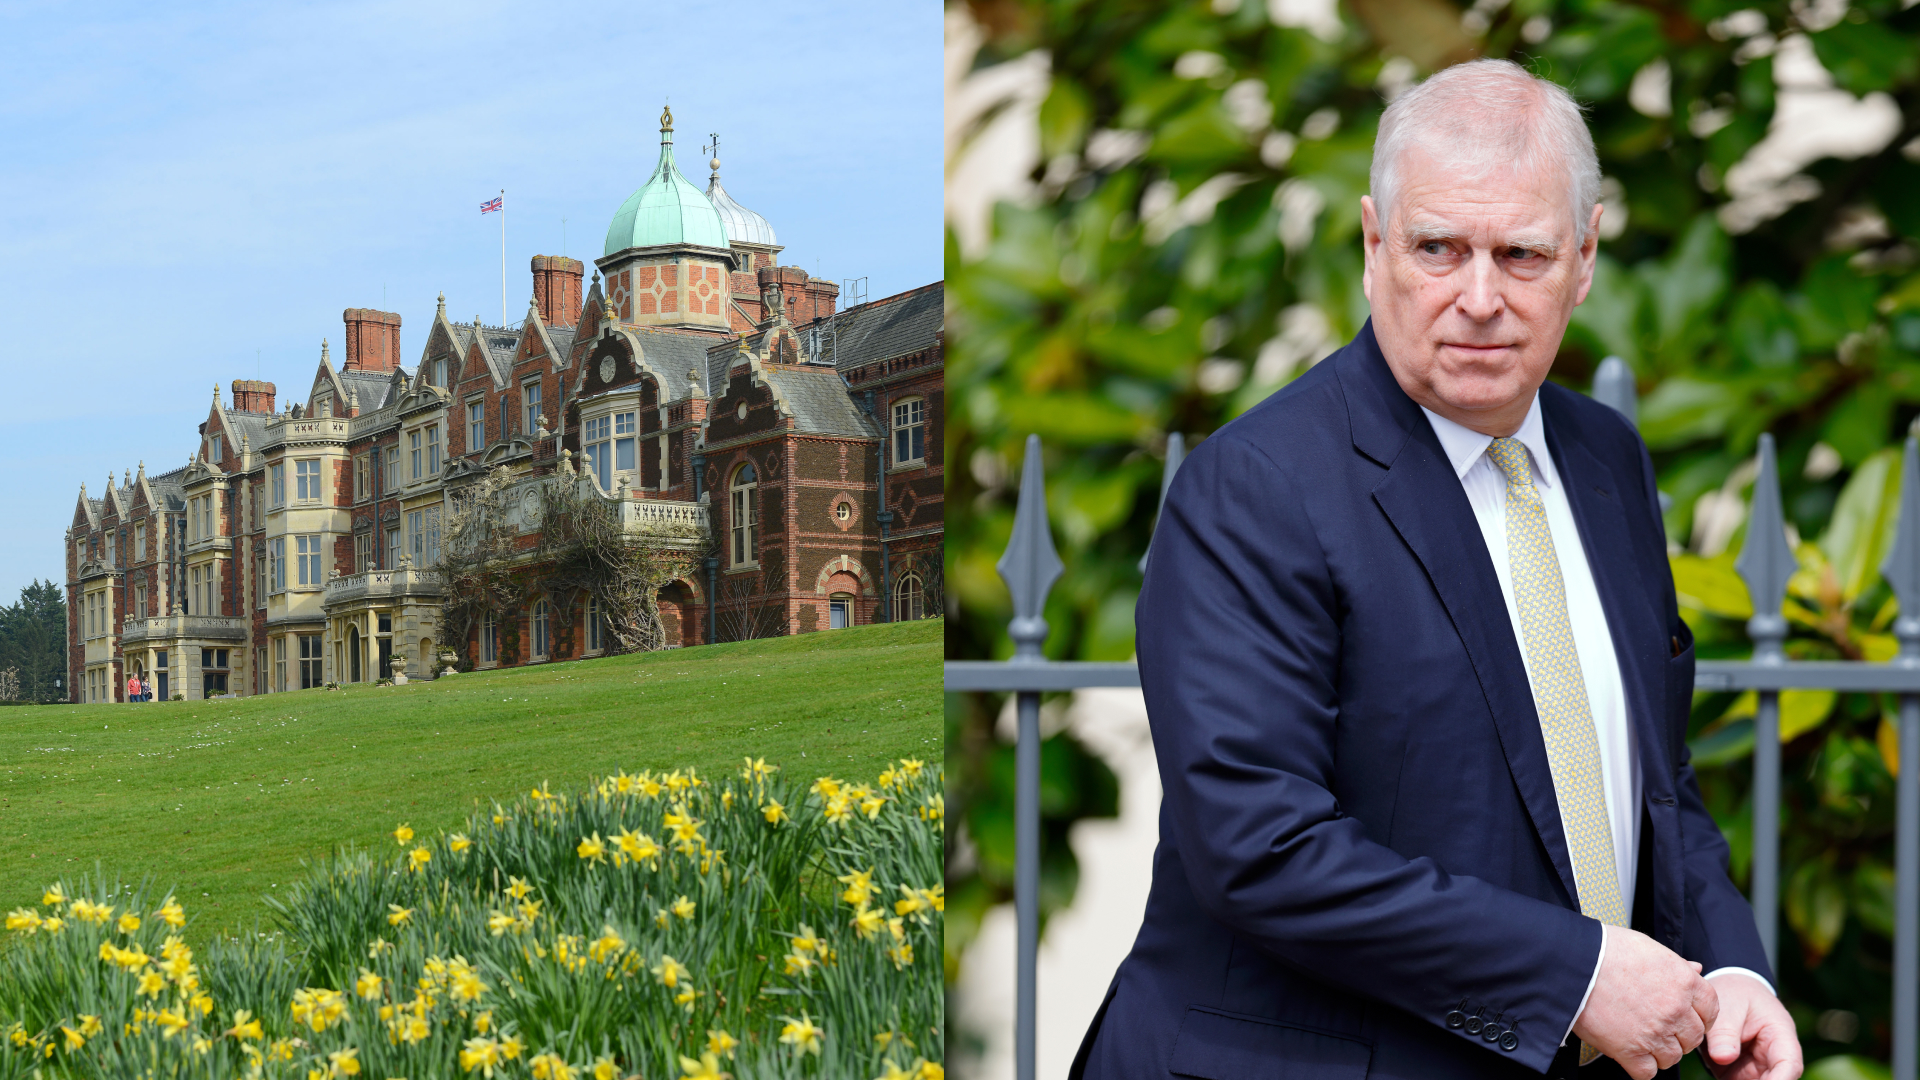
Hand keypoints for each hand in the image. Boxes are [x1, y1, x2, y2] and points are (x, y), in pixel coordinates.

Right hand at [1572, 924, 1719, 1079]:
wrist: (1572, 963)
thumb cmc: (1605, 950)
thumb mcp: (1649, 948)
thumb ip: (1677, 964)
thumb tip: (1695, 969)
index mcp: (1684, 982)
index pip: (1711, 1009)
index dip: (1700, 1015)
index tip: (1687, 1017)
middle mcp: (1675, 1010)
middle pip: (1693, 1037)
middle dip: (1679, 1035)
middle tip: (1659, 1028)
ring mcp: (1655, 1033)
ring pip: (1672, 1057)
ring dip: (1659, 1052)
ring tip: (1641, 1039)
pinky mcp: (1630, 1051)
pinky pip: (1648, 1073)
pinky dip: (1640, 1067)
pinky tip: (1629, 1053)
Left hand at [1703, 972, 1801, 1079]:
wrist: (1729, 991)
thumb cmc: (1735, 994)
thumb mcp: (1728, 1005)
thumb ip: (1725, 1031)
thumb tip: (1722, 1058)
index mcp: (1780, 1036)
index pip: (1789, 1065)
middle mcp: (1773, 1058)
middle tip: (1731, 1077)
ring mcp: (1756, 1069)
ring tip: (1720, 1066)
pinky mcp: (1739, 1075)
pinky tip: (1715, 1066)